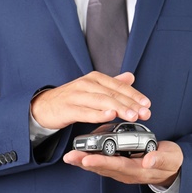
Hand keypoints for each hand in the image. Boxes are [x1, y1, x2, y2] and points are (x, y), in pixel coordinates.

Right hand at [31, 71, 150, 129]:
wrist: (44, 106)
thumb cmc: (71, 98)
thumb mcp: (92, 88)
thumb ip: (112, 83)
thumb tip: (130, 77)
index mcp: (95, 79)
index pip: (118, 86)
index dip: (134, 95)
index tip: (147, 104)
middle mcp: (86, 84)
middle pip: (112, 93)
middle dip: (130, 104)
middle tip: (145, 113)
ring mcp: (76, 96)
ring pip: (101, 101)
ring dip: (119, 108)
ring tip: (132, 116)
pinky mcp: (68, 108)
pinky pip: (85, 112)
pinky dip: (98, 114)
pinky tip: (110, 116)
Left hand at [63, 141, 182, 186]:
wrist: (172, 169)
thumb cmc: (170, 161)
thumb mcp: (170, 158)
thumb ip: (159, 158)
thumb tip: (148, 160)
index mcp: (138, 170)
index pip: (117, 165)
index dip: (101, 162)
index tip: (87, 158)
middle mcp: (126, 172)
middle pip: (103, 168)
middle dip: (85, 162)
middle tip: (70, 156)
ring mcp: (122, 170)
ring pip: (100, 167)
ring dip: (84, 162)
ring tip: (70, 156)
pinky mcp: (120, 166)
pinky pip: (103, 164)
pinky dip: (90, 159)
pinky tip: (80, 155)